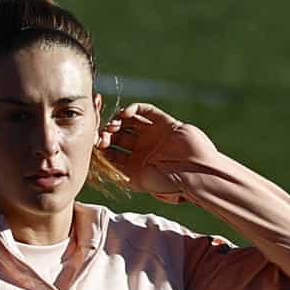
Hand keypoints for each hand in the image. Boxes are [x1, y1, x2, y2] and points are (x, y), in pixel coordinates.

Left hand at [97, 103, 215, 202]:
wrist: (194, 172)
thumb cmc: (166, 181)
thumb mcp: (135, 181)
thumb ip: (117, 171)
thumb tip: (96, 161)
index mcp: (135, 165)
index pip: (113, 152)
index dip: (101, 147)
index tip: (95, 144)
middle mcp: (143, 149)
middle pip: (119, 136)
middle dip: (108, 133)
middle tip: (103, 134)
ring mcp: (153, 135)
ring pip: (130, 122)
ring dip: (118, 120)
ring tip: (114, 125)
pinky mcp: (164, 122)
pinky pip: (146, 111)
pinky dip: (134, 108)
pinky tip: (127, 113)